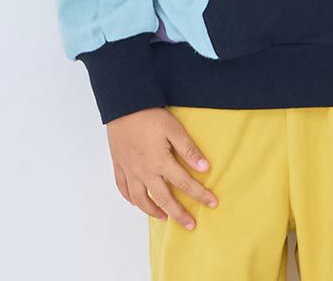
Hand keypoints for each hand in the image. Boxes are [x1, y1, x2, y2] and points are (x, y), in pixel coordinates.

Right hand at [106, 106, 218, 229]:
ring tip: (164, 217)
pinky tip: (137, 202)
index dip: (200, 195)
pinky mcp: (119, 166)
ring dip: (153, 211)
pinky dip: (131, 199)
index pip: (184, 184)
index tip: (213, 203)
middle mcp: (144, 172)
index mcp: (160, 163)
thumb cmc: (150, 116)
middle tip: (190, 225)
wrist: (123, 107)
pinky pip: (124, 189)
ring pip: (141, 199)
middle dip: (179, 214)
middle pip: (163, 199)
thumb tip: (206, 168)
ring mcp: (130, 171)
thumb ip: (189, 150)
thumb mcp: (174, 129)